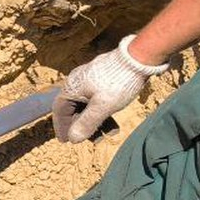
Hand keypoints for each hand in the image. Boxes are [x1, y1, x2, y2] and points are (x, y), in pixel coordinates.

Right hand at [51, 35, 168, 142]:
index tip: (65, 141)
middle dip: (83, 126)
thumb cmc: (118, 82)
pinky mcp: (103, 78)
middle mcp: (77, 82)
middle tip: (92, 141)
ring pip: (88, 105)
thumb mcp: (102, 106)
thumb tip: (73, 139)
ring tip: (108, 134)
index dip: (61, 127)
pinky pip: (98, 99)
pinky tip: (114, 123)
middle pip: (74, 109)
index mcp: (72, 88)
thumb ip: (87, 123)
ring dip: (96, 121)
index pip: (60, 111)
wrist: (139, 58)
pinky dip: (103, 112)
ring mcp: (91, 80)